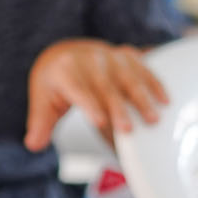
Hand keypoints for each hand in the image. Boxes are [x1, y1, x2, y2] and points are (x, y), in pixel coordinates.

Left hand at [23, 39, 168, 151]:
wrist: (66, 52)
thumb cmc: (56, 81)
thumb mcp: (43, 100)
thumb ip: (40, 123)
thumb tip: (33, 144)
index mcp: (64, 70)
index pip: (77, 88)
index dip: (89, 104)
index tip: (99, 122)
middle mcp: (88, 59)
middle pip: (105, 86)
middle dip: (118, 108)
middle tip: (128, 130)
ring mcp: (109, 56)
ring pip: (127, 77)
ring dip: (141, 98)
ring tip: (153, 119)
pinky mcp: (126, 55)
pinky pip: (142, 67)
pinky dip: (153, 82)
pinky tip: (164, 99)